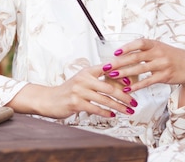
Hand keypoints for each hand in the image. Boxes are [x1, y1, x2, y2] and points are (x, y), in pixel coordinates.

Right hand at [8, 64, 137, 118]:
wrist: (50, 99)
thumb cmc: (69, 90)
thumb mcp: (83, 80)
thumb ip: (98, 79)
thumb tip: (120, 81)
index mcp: (87, 71)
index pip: (108, 69)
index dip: (121, 74)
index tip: (134, 80)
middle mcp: (83, 79)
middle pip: (109, 87)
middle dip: (124, 96)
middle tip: (134, 102)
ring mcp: (79, 91)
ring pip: (104, 99)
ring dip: (118, 106)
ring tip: (128, 111)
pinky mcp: (75, 102)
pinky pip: (95, 108)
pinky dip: (105, 112)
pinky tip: (113, 115)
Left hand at [100, 38, 184, 105]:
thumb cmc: (171, 56)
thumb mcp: (159, 48)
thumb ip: (144, 49)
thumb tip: (123, 52)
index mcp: (155, 44)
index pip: (139, 43)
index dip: (127, 47)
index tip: (116, 52)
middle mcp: (158, 53)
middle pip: (136, 57)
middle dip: (120, 62)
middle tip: (107, 66)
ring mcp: (162, 65)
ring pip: (140, 69)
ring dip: (125, 73)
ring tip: (113, 76)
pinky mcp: (164, 77)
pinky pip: (148, 81)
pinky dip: (137, 85)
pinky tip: (127, 89)